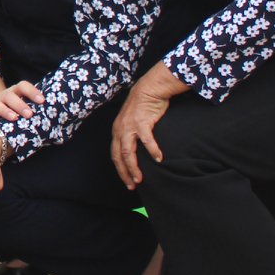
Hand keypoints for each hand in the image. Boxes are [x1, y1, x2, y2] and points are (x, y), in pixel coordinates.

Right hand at [0, 80, 44, 127]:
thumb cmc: (17, 111)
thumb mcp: (25, 106)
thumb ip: (35, 109)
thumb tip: (55, 121)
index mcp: (16, 92)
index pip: (23, 86)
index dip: (32, 92)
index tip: (42, 101)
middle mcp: (4, 95)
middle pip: (10, 96)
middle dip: (20, 105)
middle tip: (29, 114)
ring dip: (5, 111)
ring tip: (14, 119)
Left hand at [111, 63, 186, 188]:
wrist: (148, 88)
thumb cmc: (143, 107)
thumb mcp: (132, 122)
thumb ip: (132, 135)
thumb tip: (137, 150)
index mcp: (117, 131)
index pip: (115, 155)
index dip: (120, 169)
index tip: (127, 181)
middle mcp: (120, 130)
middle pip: (119, 157)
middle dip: (124, 173)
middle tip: (132, 185)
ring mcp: (129, 126)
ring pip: (128, 152)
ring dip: (134, 167)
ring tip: (140, 179)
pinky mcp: (141, 122)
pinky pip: (146, 140)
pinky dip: (152, 151)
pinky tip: (158, 159)